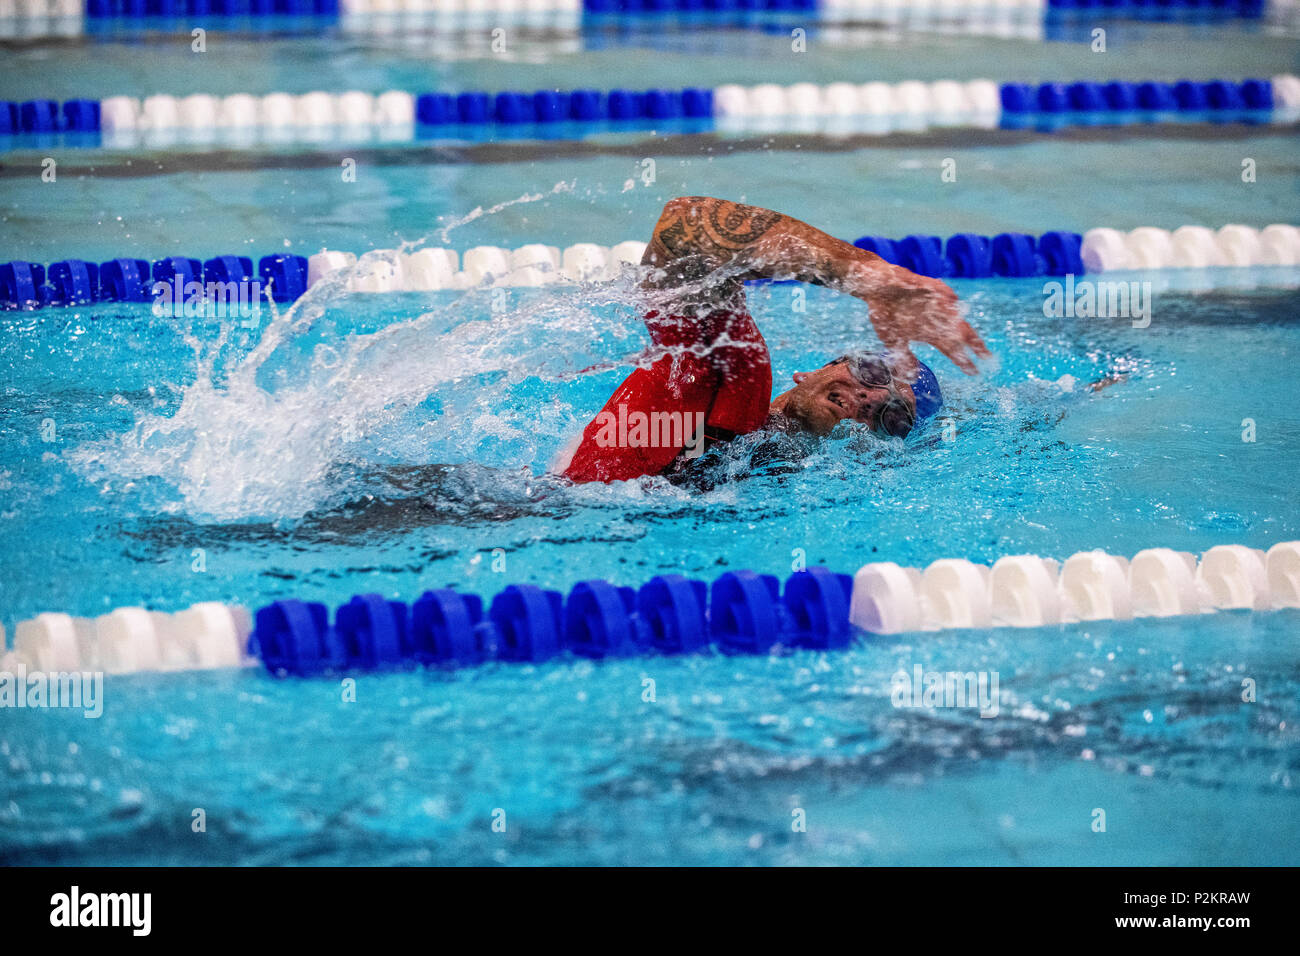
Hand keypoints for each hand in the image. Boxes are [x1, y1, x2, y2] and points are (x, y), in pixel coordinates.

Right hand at [864, 265, 989, 376]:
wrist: (876, 287)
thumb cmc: (887, 312)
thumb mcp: (893, 340)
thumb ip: (904, 357)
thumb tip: (913, 377)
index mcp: (931, 333)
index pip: (952, 349)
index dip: (962, 360)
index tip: (974, 373)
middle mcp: (937, 318)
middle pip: (961, 332)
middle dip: (974, 344)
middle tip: (987, 357)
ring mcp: (935, 302)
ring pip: (954, 313)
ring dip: (962, 324)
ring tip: (968, 336)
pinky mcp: (927, 286)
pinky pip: (939, 289)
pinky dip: (946, 294)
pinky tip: (951, 299)